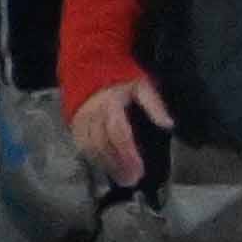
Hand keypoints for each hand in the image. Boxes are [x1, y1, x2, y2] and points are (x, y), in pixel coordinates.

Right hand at [71, 76, 173, 190]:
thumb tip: (169, 125)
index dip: (129, 155)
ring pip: (90, 148)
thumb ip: (154, 105)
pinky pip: (80, 145)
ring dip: (105, 166)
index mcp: (110, 103)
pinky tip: (104, 168)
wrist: (87, 60)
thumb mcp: (141, 84)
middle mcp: (92, 113)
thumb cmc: (120, 72)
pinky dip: (92, 159)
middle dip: (118, 165)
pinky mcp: (72, 122)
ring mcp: (79, 118)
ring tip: (121, 179)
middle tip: (132, 181)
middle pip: (103, 145)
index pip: (119, 134)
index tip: (139, 171)